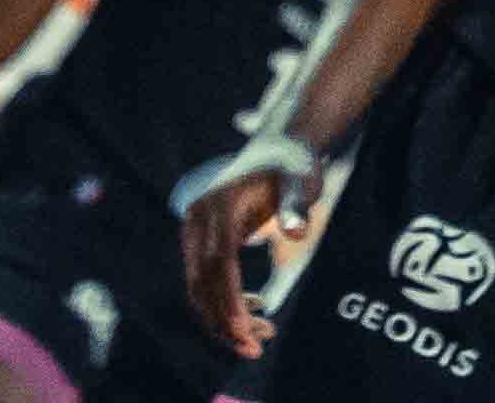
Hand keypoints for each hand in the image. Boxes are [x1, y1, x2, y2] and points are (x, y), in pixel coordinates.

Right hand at [177, 130, 320, 354]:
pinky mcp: (199, 240)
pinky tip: (256, 309)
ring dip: (224, 317)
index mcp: (217, 206)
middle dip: (224, 320)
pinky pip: (205, 280)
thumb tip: (296, 234)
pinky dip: (224, 302)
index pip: (218, 263)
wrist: (279, 147)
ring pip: (199, 287)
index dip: (229, 300)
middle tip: (256, 348)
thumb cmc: (292, 165)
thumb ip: (296, 204)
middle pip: (202, 282)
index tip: (247, 329)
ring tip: (261, 336)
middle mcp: (197, 220)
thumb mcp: (300, 180)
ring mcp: (194, 231)